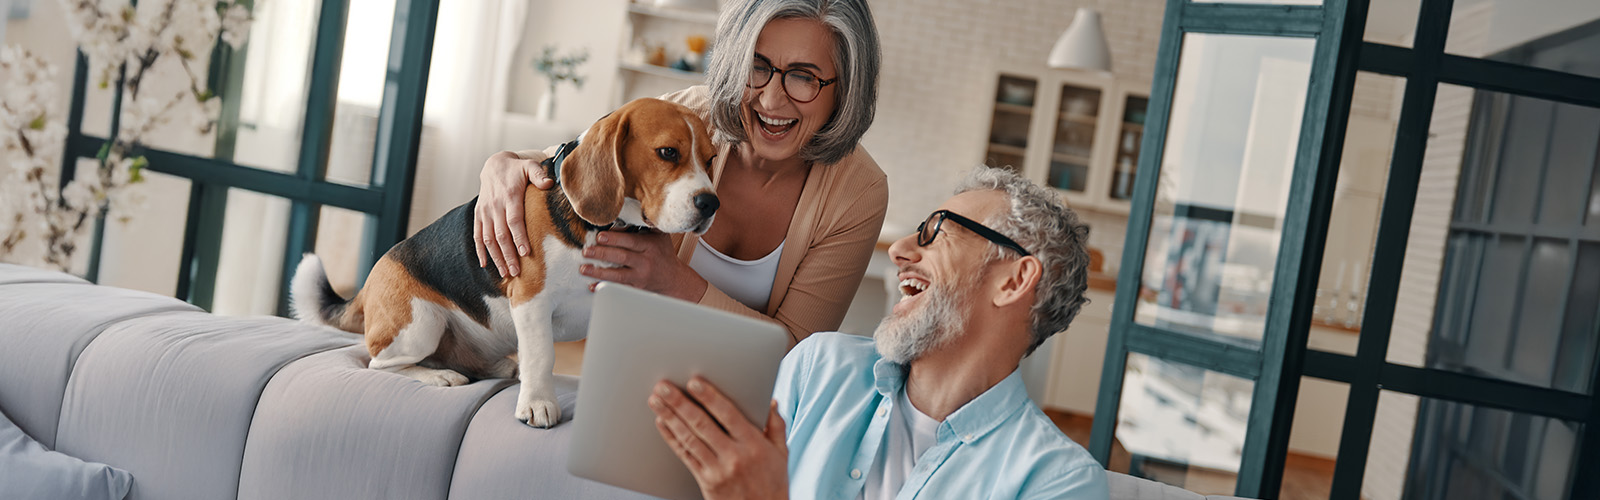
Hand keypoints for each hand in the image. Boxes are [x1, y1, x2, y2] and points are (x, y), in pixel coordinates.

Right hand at [474, 151, 557, 276]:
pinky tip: (485, 264)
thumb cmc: (517, 169)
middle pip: (500, 234)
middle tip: (516, 271)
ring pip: (488, 238)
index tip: (525, 252)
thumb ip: (539, 174)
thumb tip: (549, 183)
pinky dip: (480, 250)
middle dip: (508, 254)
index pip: (514, 220)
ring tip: (505, 273)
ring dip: (495, 257)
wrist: (494, 165)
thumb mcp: (529, 167)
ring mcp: (485, 211)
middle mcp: (495, 206)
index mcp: (509, 196)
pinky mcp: (478, 215)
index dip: (519, 237)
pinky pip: (477, 234)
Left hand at [581, 230, 708, 301]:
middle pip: (622, 257)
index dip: (615, 239)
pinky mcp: (636, 288)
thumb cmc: (662, 253)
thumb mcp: (659, 235)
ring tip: (584, 268)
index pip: (631, 241)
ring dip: (599, 272)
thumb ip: (645, 225)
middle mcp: (646, 262)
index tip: (600, 236)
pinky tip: (593, 286)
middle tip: (587, 250)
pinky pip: (619, 288)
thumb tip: (623, 215)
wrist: (673, 279)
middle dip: (602, 253)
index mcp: (650, 246)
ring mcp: (640, 276)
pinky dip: (605, 287)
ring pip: (619, 275)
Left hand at [649, 377, 788, 499]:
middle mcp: (734, 456)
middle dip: (680, 403)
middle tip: (663, 387)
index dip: (709, 397)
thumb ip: (776, 425)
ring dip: (669, 417)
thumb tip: (770, 402)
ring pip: (689, 439)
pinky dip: (671, 438)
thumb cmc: (772, 485)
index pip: (728, 414)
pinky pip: (685, 456)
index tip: (694, 382)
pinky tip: (662, 424)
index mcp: (753, 444)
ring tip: (656, 401)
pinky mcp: (705, 481)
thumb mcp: (781, 454)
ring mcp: (717, 470)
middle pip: (702, 424)